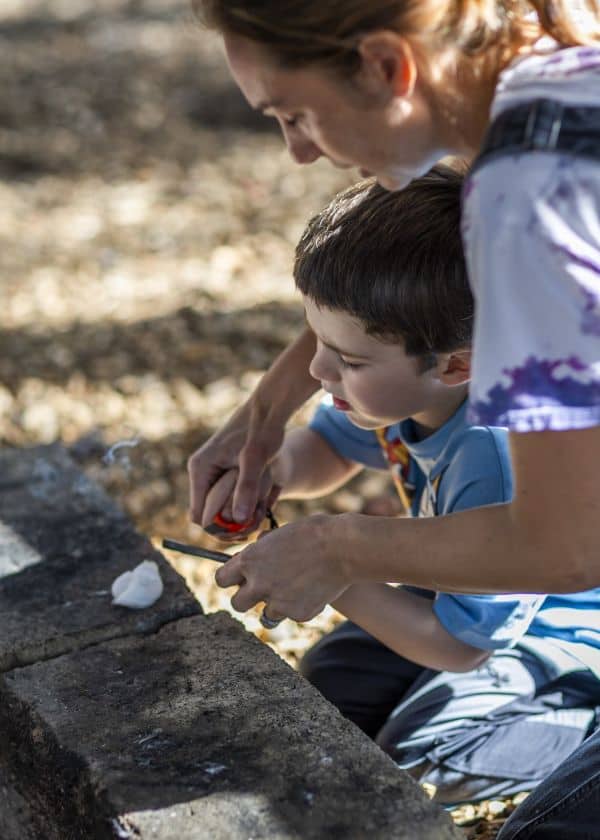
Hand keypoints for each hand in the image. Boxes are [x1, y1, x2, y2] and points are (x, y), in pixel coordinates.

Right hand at [188, 399, 285, 526]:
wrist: (269, 410)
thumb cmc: (262, 430)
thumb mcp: (256, 459)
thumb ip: (246, 487)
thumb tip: (237, 519)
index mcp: (200, 469)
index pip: (199, 516)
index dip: (220, 528)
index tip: (244, 528)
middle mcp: (202, 473)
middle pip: (210, 516)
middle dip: (233, 523)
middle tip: (258, 519)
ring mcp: (213, 474)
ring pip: (222, 509)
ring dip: (242, 513)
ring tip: (264, 506)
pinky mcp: (224, 474)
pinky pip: (230, 499)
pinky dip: (247, 503)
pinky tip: (264, 498)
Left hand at [215, 514, 352, 621]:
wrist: (343, 547)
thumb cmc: (314, 533)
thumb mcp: (279, 534)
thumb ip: (262, 550)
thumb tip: (253, 557)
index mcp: (249, 561)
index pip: (221, 579)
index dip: (231, 578)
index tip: (240, 577)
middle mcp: (258, 584)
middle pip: (237, 604)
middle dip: (248, 597)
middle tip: (264, 588)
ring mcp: (278, 603)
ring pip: (267, 613)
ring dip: (277, 604)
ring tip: (296, 585)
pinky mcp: (298, 614)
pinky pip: (293, 614)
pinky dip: (301, 606)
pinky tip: (314, 589)